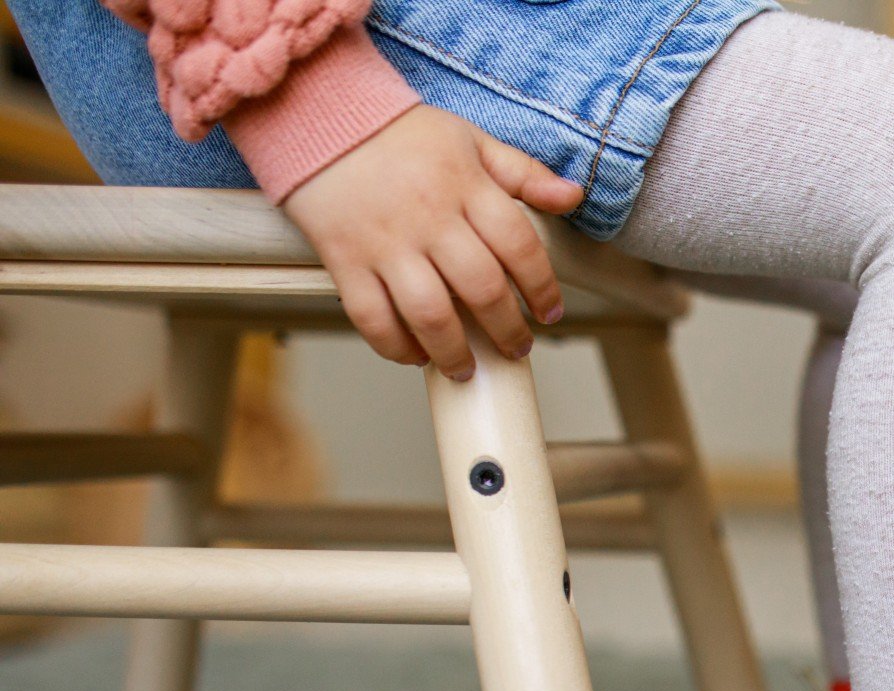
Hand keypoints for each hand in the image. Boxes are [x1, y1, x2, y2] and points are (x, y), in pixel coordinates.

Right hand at [283, 106, 585, 378]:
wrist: (317, 116)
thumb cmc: (400, 134)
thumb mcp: (470, 140)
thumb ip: (523, 173)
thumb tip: (572, 197)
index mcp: (464, 186)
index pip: (518, 245)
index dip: (542, 286)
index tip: (550, 312)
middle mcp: (428, 217)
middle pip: (481, 288)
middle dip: (507, 329)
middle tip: (517, 347)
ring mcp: (385, 242)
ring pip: (429, 313)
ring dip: (454, 352)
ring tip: (467, 368)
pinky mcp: (344, 259)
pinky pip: (372, 317)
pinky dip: (395, 346)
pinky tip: (414, 354)